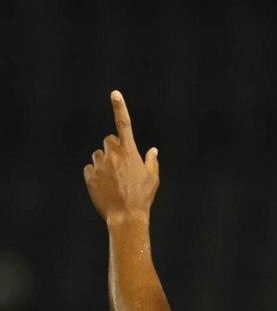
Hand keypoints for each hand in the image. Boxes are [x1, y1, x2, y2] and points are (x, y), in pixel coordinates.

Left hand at [84, 90, 159, 221]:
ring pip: (98, 155)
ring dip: (104, 163)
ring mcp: (99, 165)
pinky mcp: (89, 176)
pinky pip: (90, 169)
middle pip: (109, 141)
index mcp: (130, 152)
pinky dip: (96, 175)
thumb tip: (152, 150)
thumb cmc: (143, 197)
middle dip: (113, 148)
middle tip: (121, 165)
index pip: (124, 124)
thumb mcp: (153, 178)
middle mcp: (113, 154)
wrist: (126, 216)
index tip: (115, 94)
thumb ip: (152, 161)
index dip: (119, 107)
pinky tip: (105, 187)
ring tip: (114, 181)